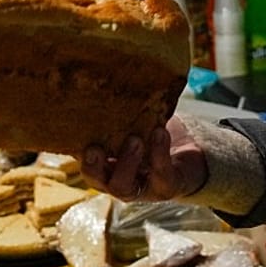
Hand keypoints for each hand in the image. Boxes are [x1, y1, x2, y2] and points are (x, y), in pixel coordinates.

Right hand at [82, 115, 207, 200]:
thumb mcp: (133, 120)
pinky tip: (160, 133)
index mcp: (104, 163)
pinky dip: (159, 153)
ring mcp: (140, 188)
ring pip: (124, 187)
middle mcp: (117, 180)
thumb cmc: (152, 132)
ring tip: (135, 139)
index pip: (85, 160)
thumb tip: (102, 79)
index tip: (76, 137)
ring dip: (127, 163)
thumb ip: (119, 110)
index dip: (78, 154)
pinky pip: (161, 175)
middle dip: (94, 167)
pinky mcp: (165, 187)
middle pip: (97, 182)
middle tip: (95, 148)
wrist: (189, 151)